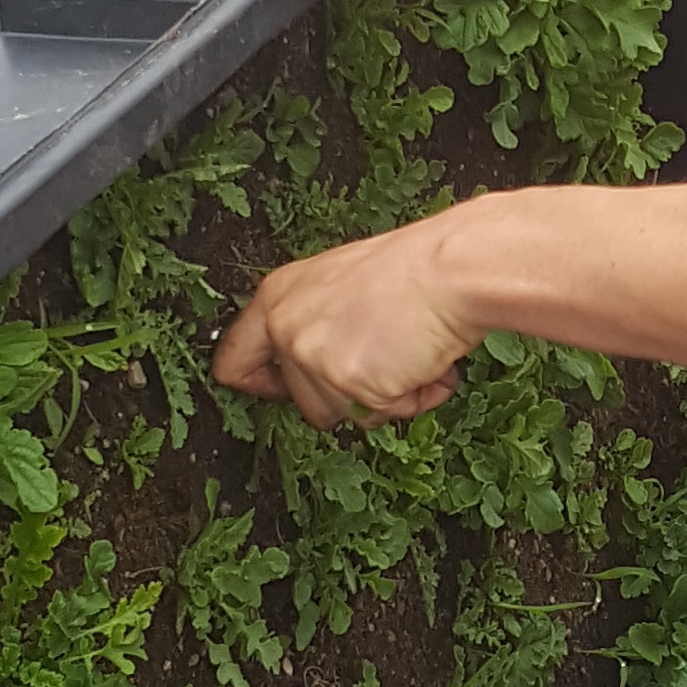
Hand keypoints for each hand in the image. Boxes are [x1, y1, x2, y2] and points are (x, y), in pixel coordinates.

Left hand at [215, 216, 483, 427]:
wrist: (452, 269)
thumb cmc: (414, 271)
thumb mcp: (343, 287)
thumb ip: (316, 325)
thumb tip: (312, 369)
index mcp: (278, 296)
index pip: (234, 360)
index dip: (259, 386)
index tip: (276, 393)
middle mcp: (286, 327)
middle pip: (302, 404)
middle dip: (349, 395)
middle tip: (385, 356)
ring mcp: (313, 357)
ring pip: (344, 416)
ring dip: (385, 397)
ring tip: (409, 352)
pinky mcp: (347, 382)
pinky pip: (382, 416)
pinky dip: (413, 399)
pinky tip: (424, 362)